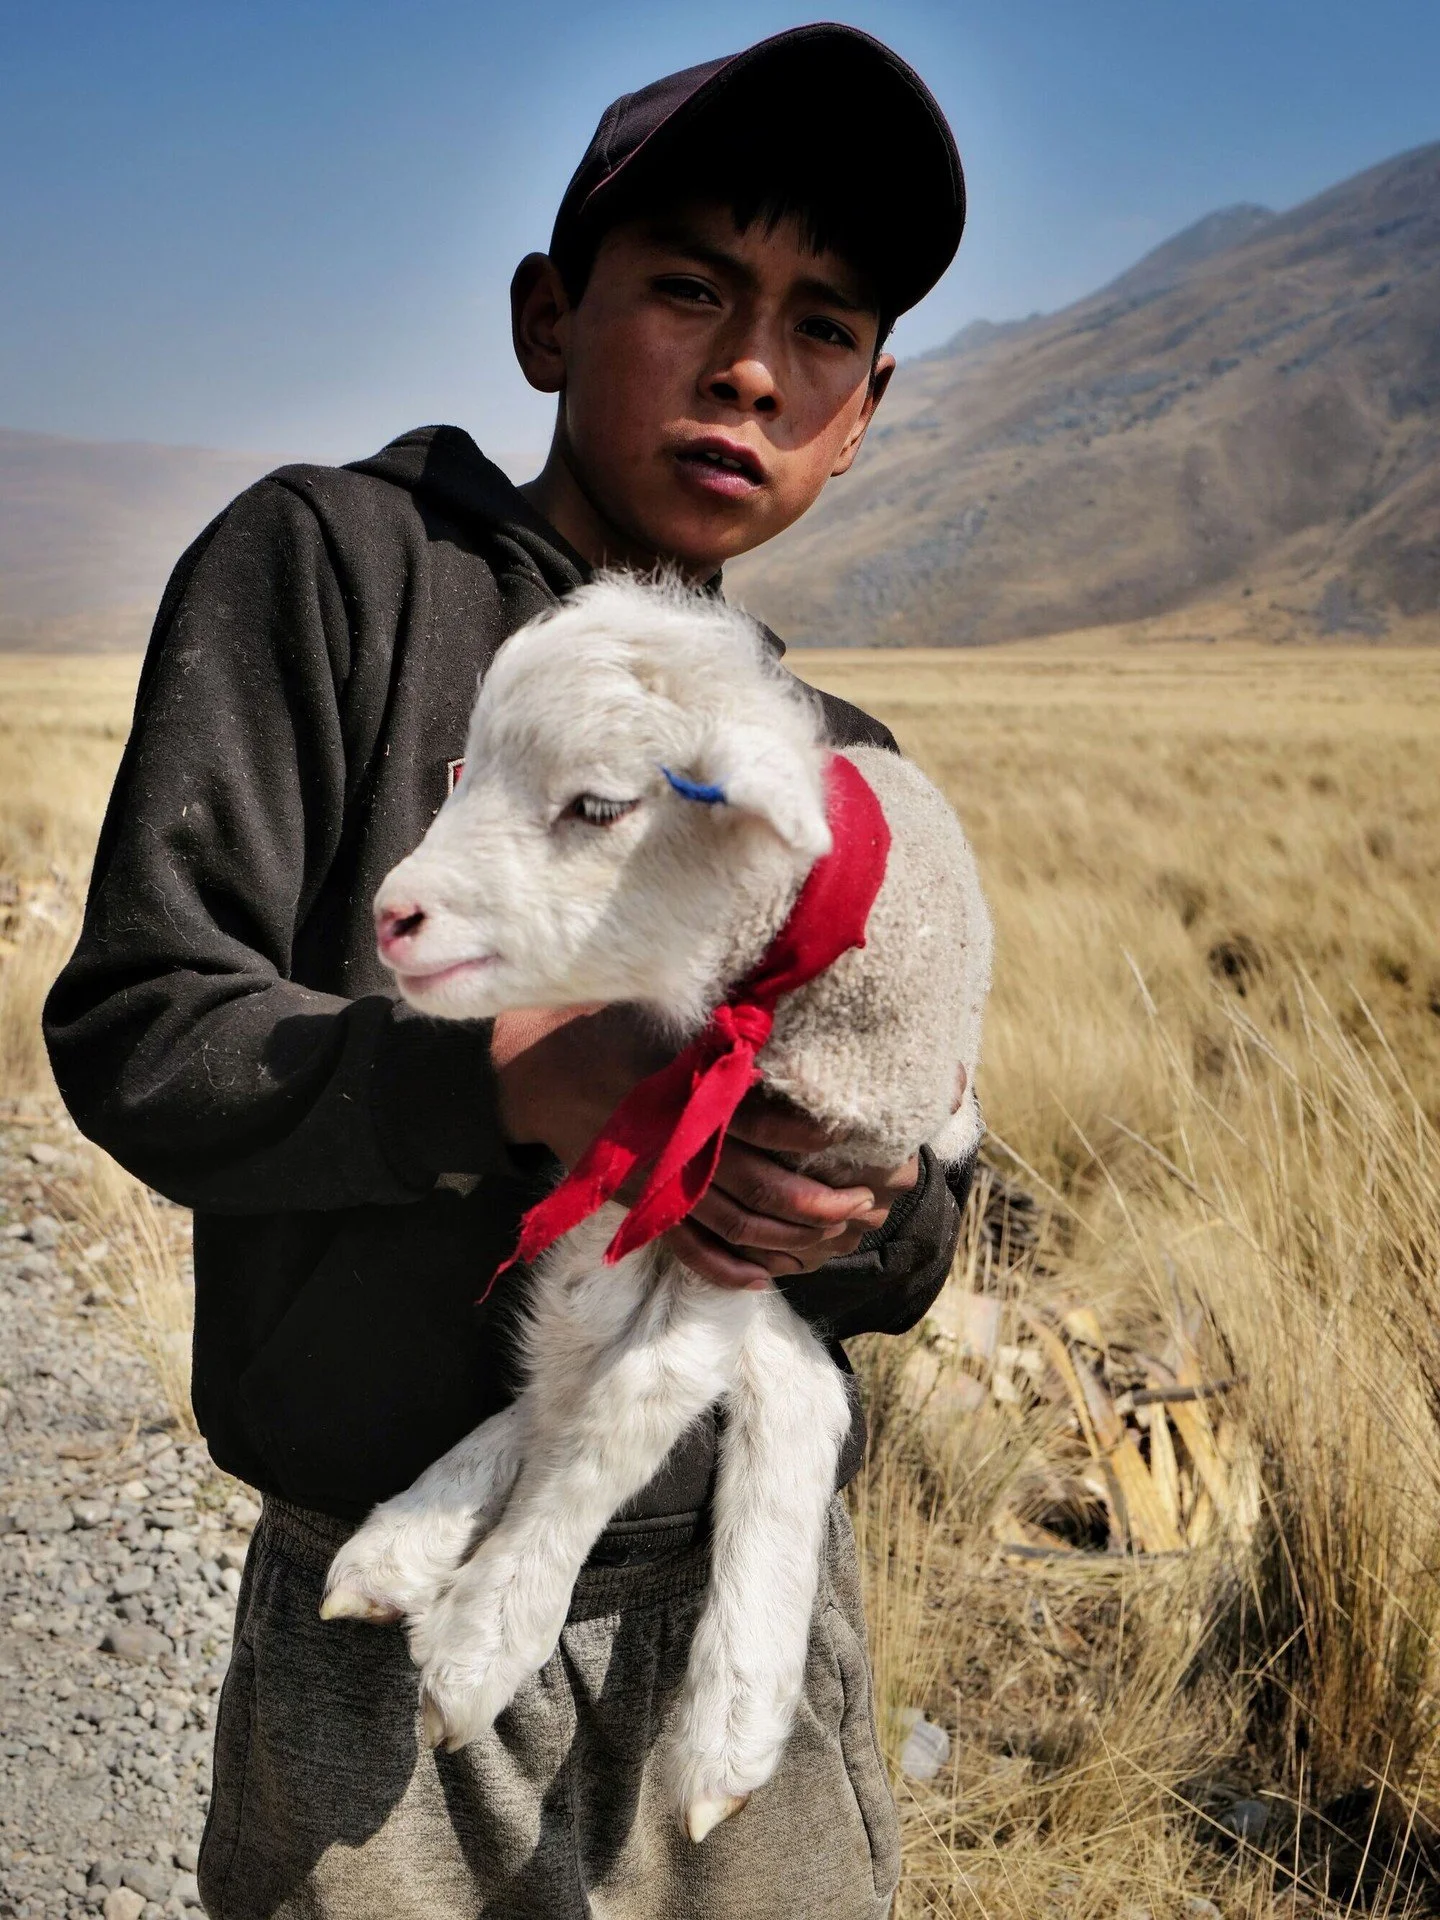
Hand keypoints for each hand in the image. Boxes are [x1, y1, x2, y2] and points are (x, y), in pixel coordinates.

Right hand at [491, 1007, 923, 1291]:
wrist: (537, 1069)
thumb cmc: (610, 1024)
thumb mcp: (665, 1006)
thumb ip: (723, 1013)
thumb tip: (789, 983)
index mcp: (684, 1091)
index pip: (757, 1120)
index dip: (806, 1135)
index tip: (849, 1135)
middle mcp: (677, 1144)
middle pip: (758, 1186)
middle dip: (818, 1200)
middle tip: (866, 1202)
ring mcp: (660, 1183)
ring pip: (735, 1225)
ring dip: (791, 1237)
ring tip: (839, 1232)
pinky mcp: (644, 1204)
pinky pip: (690, 1249)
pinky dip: (728, 1268)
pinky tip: (768, 1275)